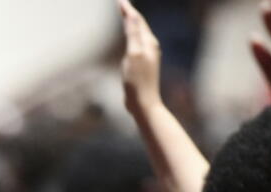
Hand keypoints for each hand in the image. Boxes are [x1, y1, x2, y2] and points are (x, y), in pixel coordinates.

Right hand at [118, 0, 162, 114]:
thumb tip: (131, 14)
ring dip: (132, 24)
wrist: (144, 103)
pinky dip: (132, 36)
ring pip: (139, 34)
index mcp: (148, 42)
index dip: (128, 9)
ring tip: (125, 16)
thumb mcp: (133, 54)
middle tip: (121, 4)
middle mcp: (151, 46)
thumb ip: (132, 34)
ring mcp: (148, 55)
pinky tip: (130, 40)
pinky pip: (137, 44)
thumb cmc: (137, 81)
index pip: (137, 20)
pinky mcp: (144, 64)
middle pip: (140, 25)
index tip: (119, 0)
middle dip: (130, 14)